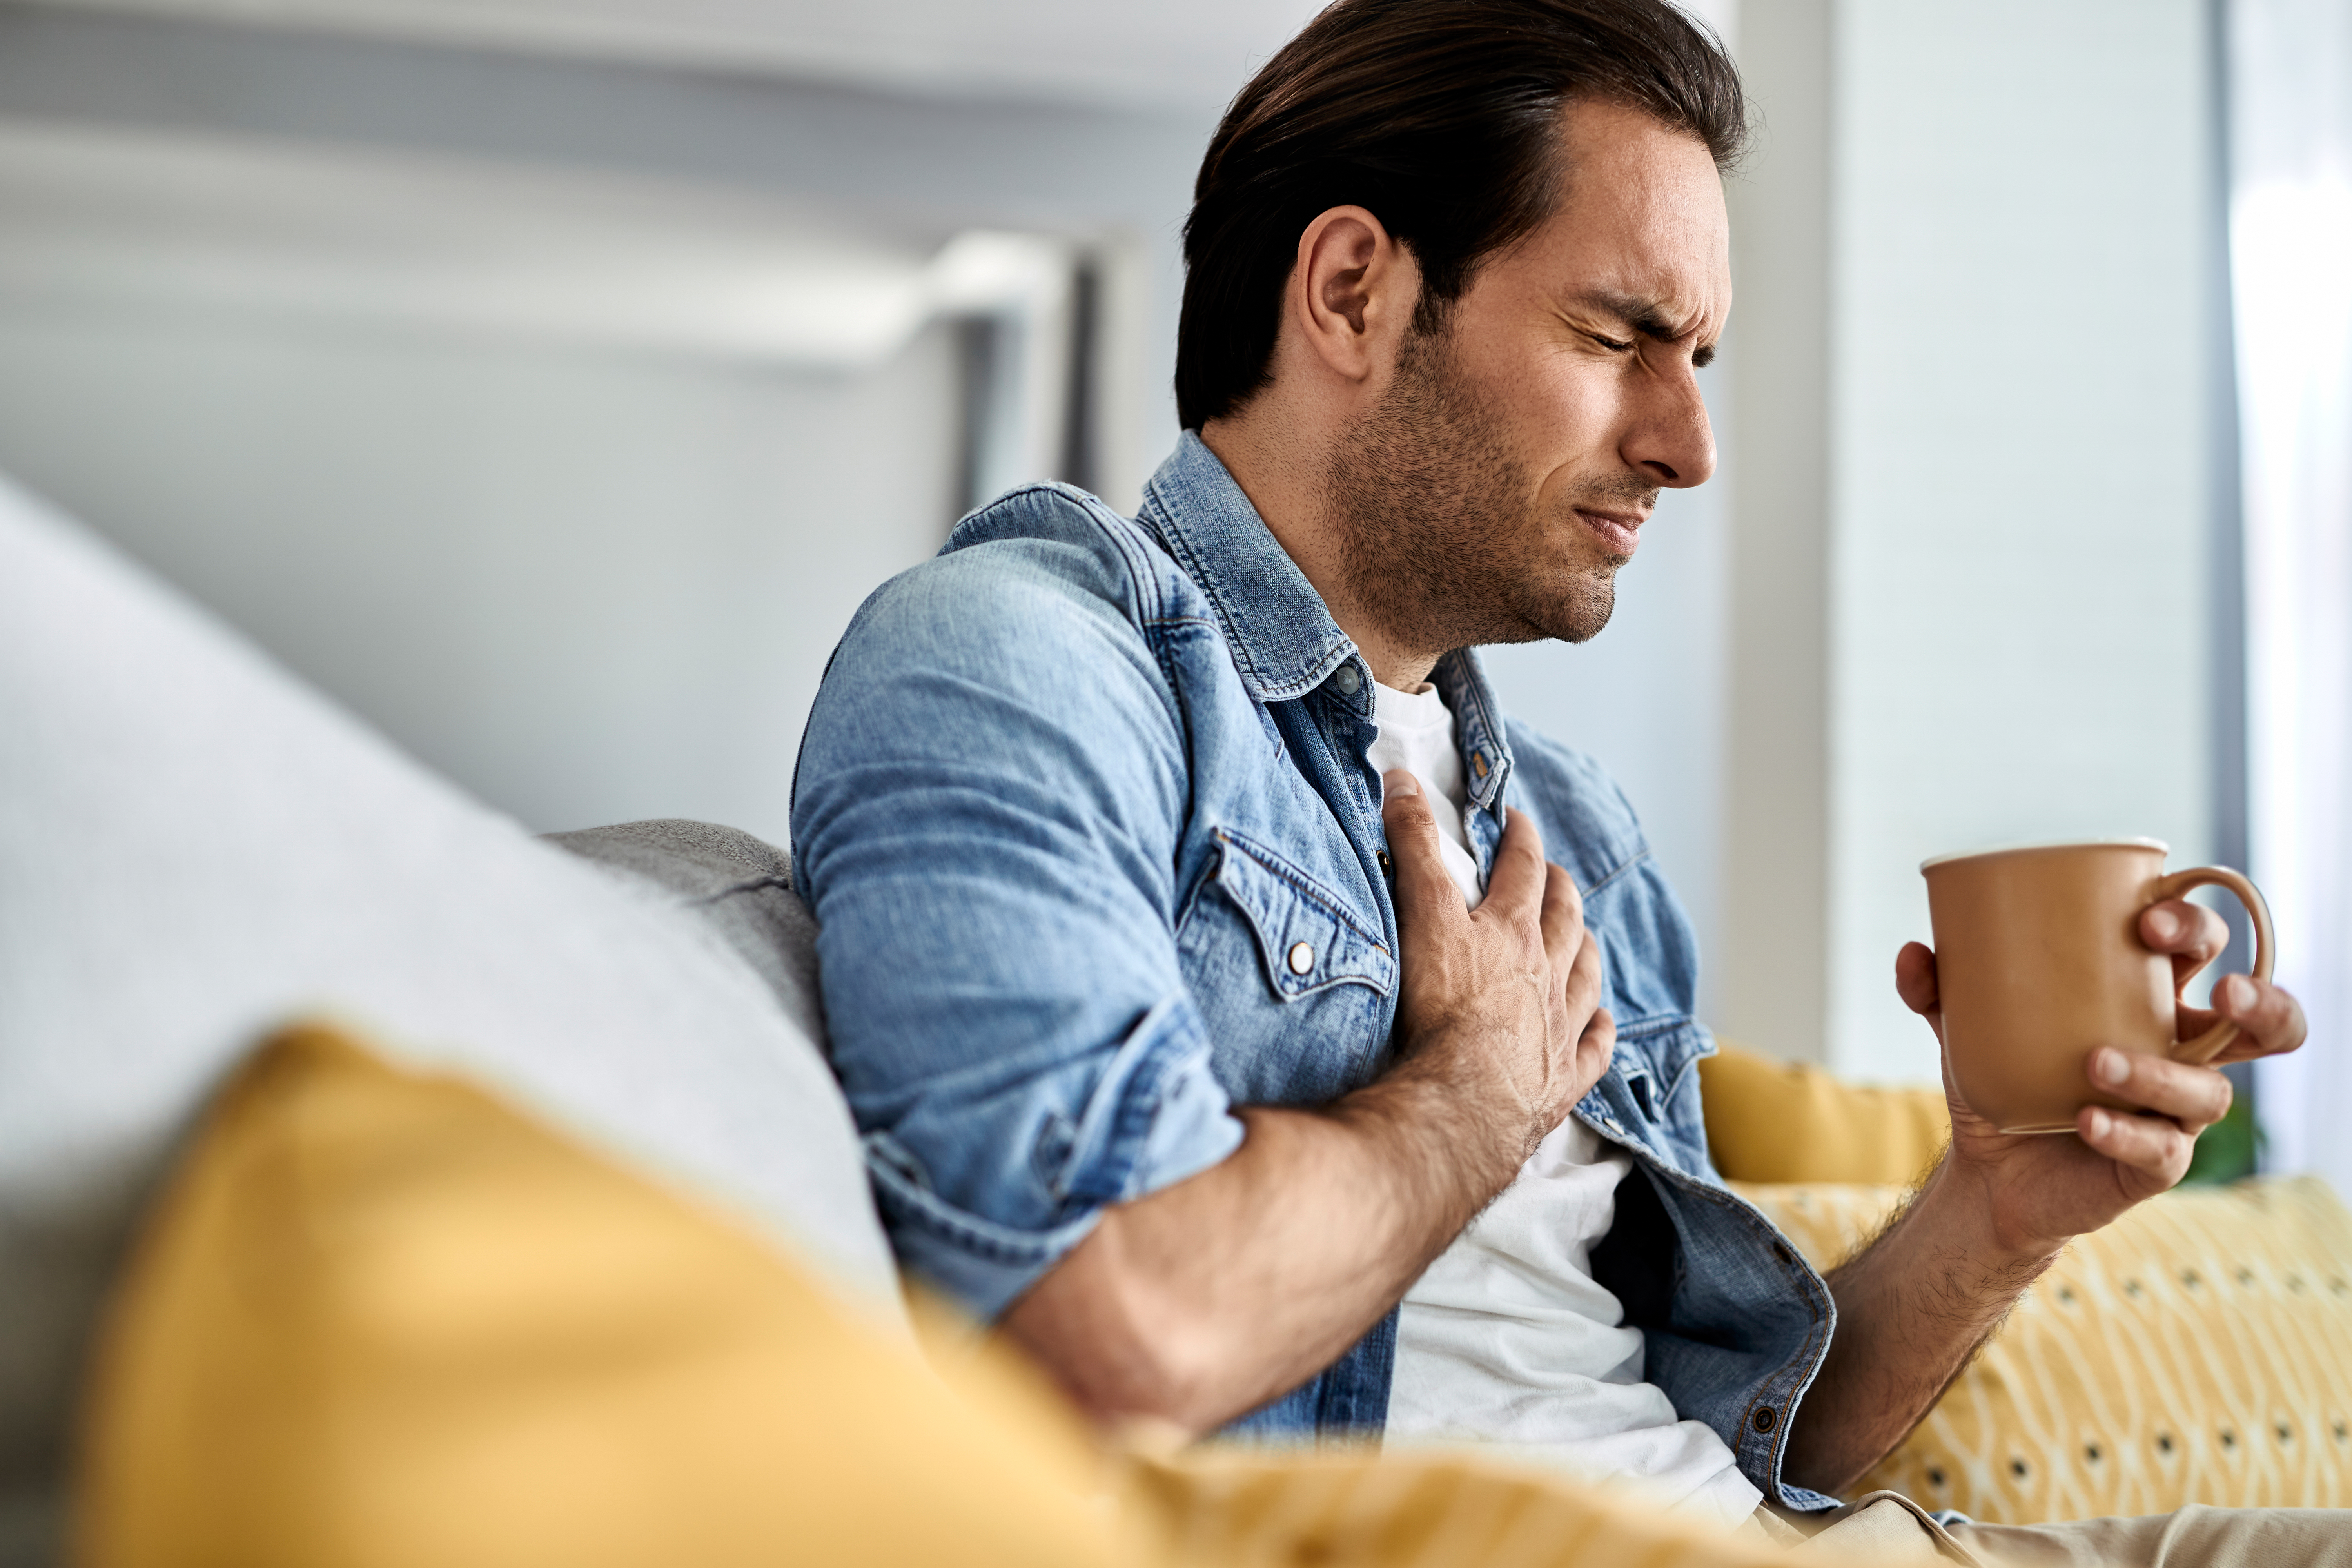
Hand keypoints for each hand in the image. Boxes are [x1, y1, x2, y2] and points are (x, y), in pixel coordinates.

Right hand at [1382, 771, 1613, 1165]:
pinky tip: (1601, 1023)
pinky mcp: (1563, 1079)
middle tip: (1555, 876)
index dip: (1521, 840)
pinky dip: (1599, 1031)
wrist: (1464, 1101)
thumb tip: (1403, 779)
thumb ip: (1413, 845)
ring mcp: (1560, 1027)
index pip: (1522, 870)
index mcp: (1512, 931)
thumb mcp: (1421, 913)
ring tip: (1584, 938)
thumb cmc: (1441, 1009)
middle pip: (1563, 919)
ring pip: (1584, 977)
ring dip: (1585, 951)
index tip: (1519, 822)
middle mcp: (1546, 973)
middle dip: (1559, 891)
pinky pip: (1593, 1049)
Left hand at [1895, 899, 2306, 1256]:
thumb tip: (1915, 953)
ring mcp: (2174, 1112)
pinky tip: (2086, 1120)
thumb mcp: (1966, 1028)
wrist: (1986, 1170)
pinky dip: (2125, 1132)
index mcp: (2147, 1001)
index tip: (2147, 919)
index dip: (2193, 927)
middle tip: (2222, 990)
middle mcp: (2179, 1053)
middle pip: (2259, 1023)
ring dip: (2160, 1073)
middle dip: (2260, 1002)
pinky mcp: (2156, 1164)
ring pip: (2210, 1091)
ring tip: (2096, 1061)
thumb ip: (1940, 988)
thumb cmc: (2002, 1079)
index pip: (2199, 950)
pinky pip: (2162, 1150)